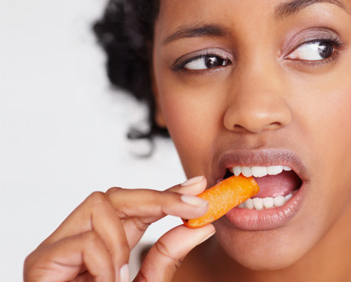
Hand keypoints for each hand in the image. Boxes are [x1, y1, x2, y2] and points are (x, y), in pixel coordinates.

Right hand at [24, 176, 214, 281]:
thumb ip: (167, 259)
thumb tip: (201, 227)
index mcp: (107, 246)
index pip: (136, 207)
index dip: (167, 193)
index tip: (199, 185)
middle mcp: (80, 241)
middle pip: (116, 195)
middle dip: (159, 198)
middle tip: (194, 208)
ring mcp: (58, 249)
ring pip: (100, 207)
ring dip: (123, 242)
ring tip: (122, 278)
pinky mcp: (40, 262)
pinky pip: (84, 241)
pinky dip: (104, 264)